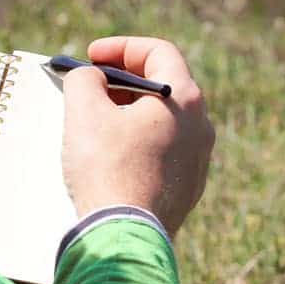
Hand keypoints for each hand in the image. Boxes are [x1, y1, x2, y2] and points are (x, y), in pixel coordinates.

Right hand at [62, 37, 214, 236]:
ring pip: (161, 121)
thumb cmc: (106, 170)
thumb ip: (84, 79)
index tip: (92, 57)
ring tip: (94, 121)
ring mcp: (196, 160)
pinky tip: (109, 155)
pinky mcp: (186, 188)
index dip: (121, 47)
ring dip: (128, 112)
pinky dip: (136, 141)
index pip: (158, 52)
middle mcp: (200, 126)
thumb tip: (91, 78)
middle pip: (162, 86)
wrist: (122, 236)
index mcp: (184, 99)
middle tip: (90, 86)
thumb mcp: (84, 110)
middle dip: (121, 80)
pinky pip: (162, 151)